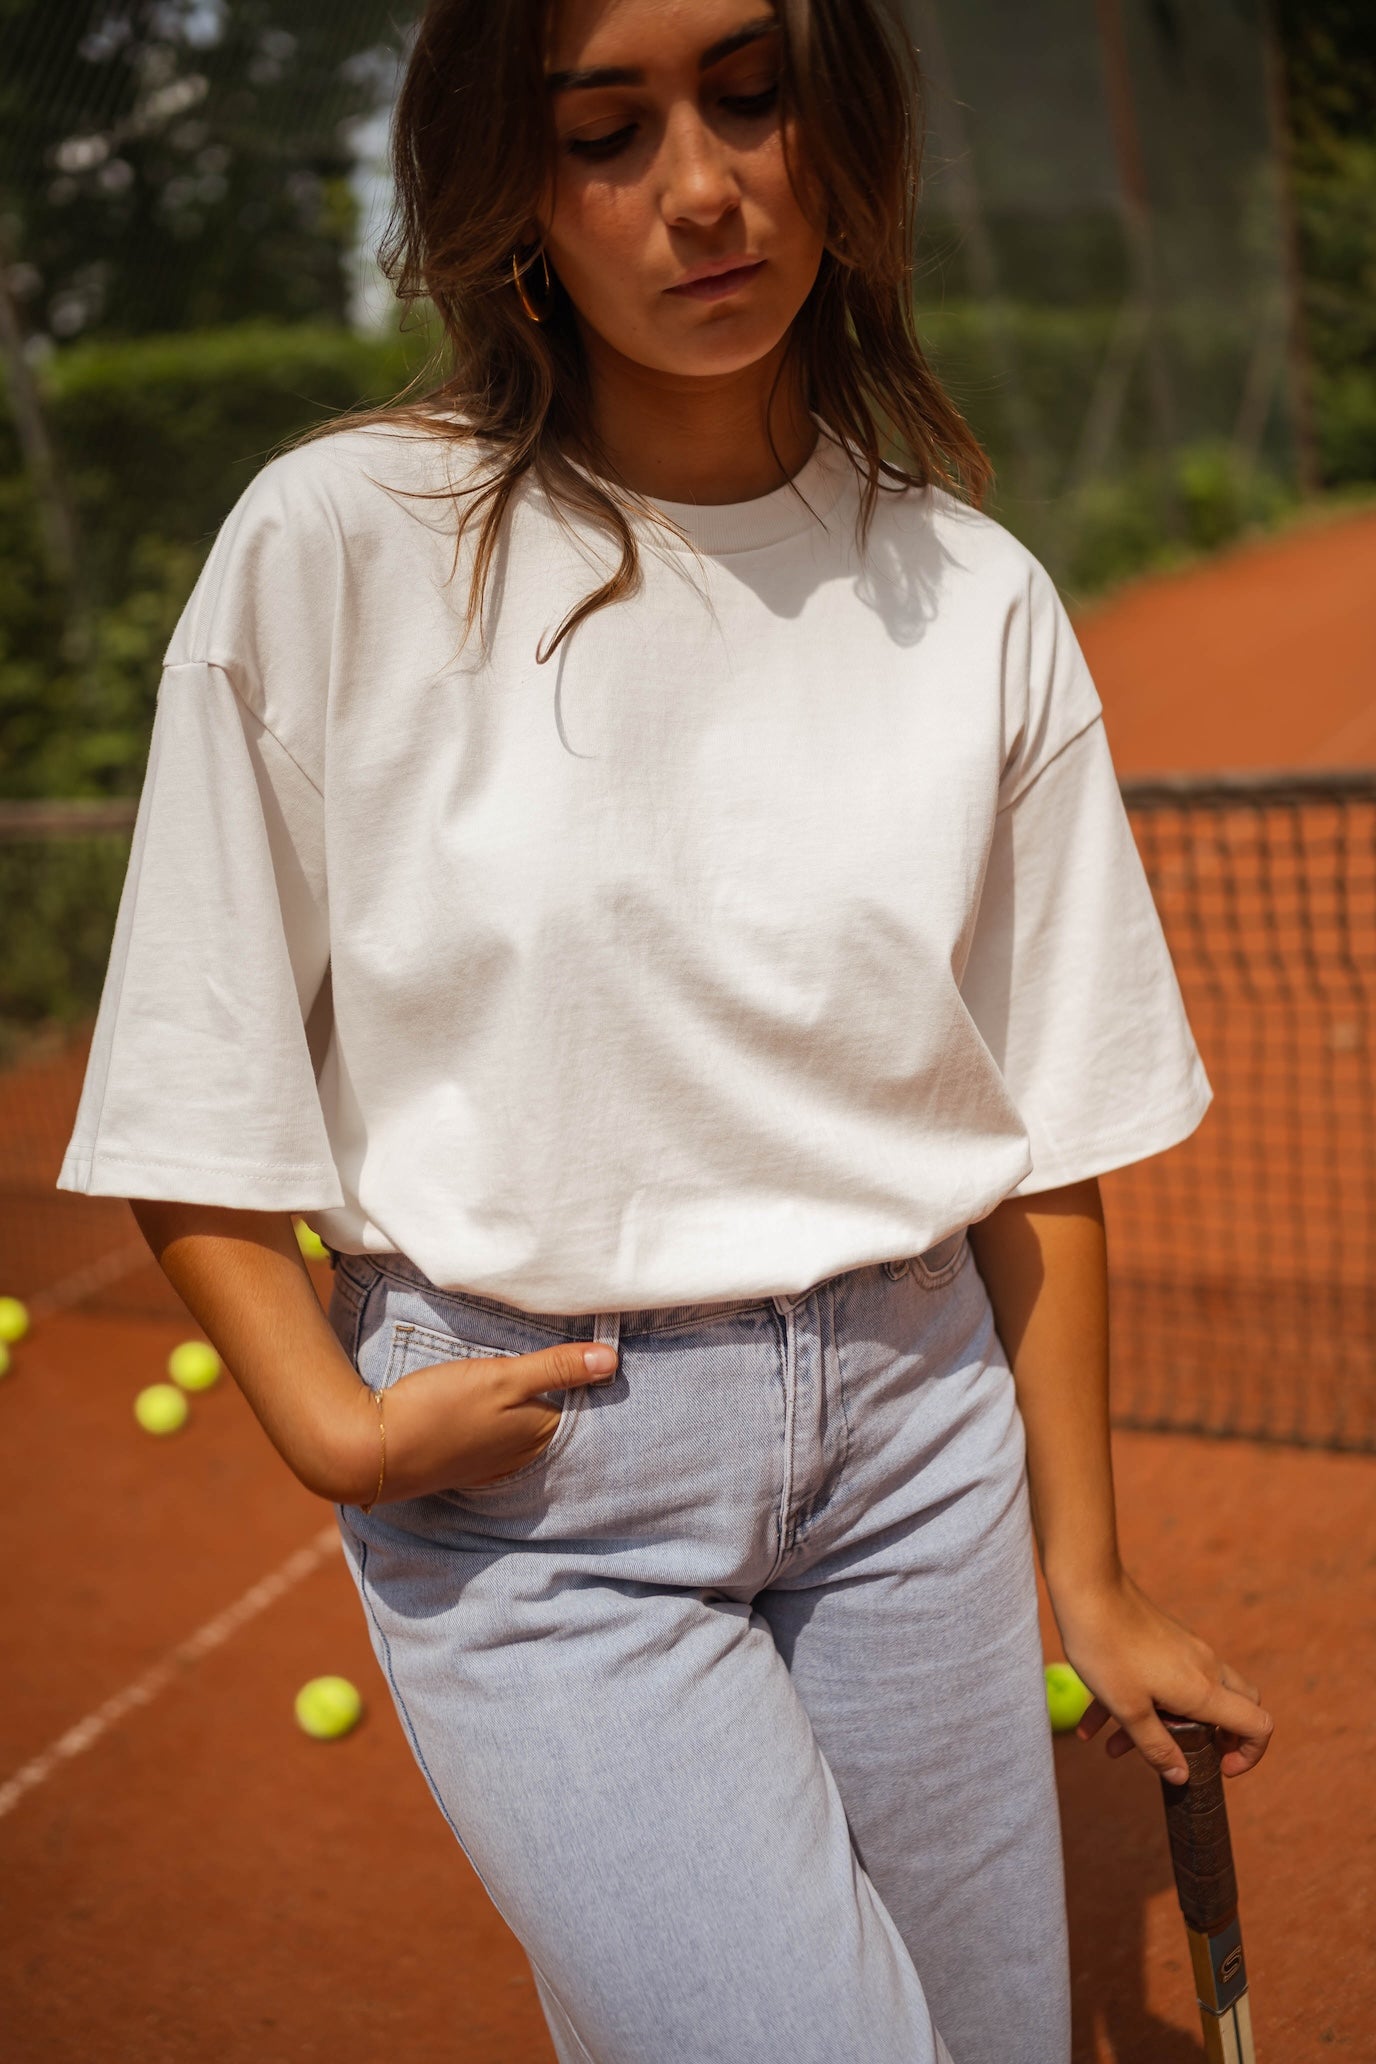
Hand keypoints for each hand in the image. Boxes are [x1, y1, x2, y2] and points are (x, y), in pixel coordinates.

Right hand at [338, 1337, 617, 1504]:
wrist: (372, 1450)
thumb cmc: (440, 1409)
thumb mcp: (503, 1379)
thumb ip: (556, 1369)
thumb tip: (613, 1360)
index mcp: (538, 1432)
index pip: (579, 1401)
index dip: (587, 1375)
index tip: (599, 1349)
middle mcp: (521, 1453)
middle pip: (553, 1416)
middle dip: (564, 1392)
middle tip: (572, 1356)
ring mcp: (489, 1460)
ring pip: (524, 1427)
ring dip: (531, 1406)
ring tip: (535, 1375)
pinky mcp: (462, 1459)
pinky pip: (496, 1436)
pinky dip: (502, 1419)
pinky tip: (492, 1405)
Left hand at [1050, 1566, 1272, 1782]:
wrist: (1087, 1588)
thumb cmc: (1107, 1649)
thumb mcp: (1128, 1709)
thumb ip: (1157, 1747)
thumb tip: (1183, 1778)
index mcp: (1204, 1690)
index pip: (1258, 1725)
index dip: (1251, 1754)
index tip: (1222, 1769)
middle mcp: (1204, 1667)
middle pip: (1235, 1707)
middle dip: (1215, 1739)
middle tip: (1184, 1754)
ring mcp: (1185, 1650)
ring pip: (1187, 1696)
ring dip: (1159, 1724)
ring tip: (1114, 1748)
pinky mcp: (1164, 1640)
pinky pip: (1162, 1679)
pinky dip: (1135, 1702)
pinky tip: (1091, 1723)